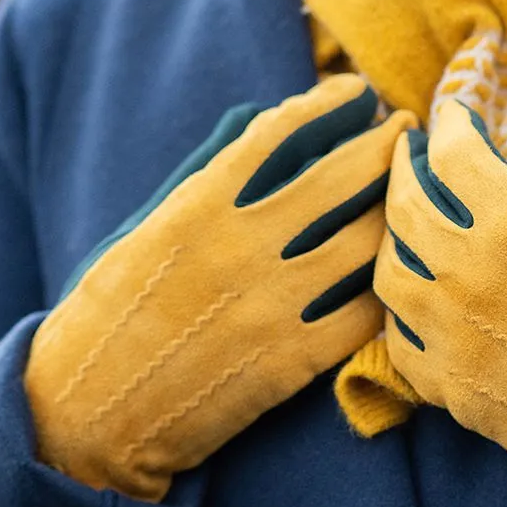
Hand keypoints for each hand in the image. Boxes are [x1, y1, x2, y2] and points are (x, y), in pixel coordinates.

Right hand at [25, 76, 416, 500]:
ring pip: (366, 242)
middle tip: (406, 129)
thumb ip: (202, 177)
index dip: (329, 103)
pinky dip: (386, 285)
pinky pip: (364, 313)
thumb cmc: (111, 313)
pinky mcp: (292, 363)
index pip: (281, 132)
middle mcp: (240, 249)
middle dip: (386, 143)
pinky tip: (398, 267)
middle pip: (341, 178)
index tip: (355, 93)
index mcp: (196, 208)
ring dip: (399, 209)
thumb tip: (265, 124)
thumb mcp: (142, 232)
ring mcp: (271, 307)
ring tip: (414, 194)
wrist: (92, 413)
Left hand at [375, 100, 506, 481]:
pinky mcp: (450, 389)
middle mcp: (471, 276)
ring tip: (407, 228)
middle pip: (405, 205)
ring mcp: (452, 337)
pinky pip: (399, 341)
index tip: (453, 116)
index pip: (456, 154)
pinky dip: (402, 314)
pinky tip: (417, 302)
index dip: (451, 124)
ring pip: (388, 272)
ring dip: (393, 240)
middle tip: (410, 154)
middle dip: (404, 167)